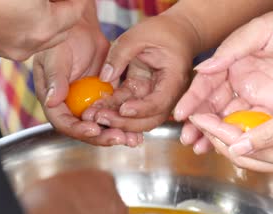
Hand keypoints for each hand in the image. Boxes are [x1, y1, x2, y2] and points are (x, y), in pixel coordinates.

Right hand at [0, 0, 88, 59]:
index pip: (75, 14)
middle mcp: (26, 46)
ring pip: (36, 41)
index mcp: (43, 28)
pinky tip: (10, 13)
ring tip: (33, 7)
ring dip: (41, 25)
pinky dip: (15, 30)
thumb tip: (69, 2)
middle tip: (58, 3)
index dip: (77, 2)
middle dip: (62, 16)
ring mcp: (3, 49)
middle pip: (60, 33)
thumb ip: (58, 1)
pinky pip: (10, 41)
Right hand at [33, 3, 141, 146]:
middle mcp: (72, 107)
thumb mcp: (55, 58)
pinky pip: (115, 112)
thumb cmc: (61, 41)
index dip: (79, 129)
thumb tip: (52, 101)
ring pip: (103, 124)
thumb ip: (55, 79)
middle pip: (86, 129)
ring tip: (133, 140)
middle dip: (103, 136)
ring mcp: (89, 104)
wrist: (80, 29)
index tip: (94, 130)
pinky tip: (138, 129)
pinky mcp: (104, 98)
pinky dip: (125, 120)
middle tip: (119, 138)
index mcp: (55, 102)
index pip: (64, 123)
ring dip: (117, 132)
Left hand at [82, 12, 198, 134]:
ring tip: (95, 116)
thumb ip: (121, 53)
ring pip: (139, 119)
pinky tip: (98, 110)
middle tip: (101, 118)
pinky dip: (115, 111)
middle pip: (150, 119)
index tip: (123, 109)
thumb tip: (105, 77)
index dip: (142, 109)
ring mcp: (156, 96)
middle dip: (126, 123)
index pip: (160, 101)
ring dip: (118, 121)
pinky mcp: (143, 94)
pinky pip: (129, 107)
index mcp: (174, 79)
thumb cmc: (164, 31)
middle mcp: (168, 94)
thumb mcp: (140, 34)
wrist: (177, 32)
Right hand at [174, 1, 272, 153]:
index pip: (208, 84)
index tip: (180, 115)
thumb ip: (230, 52)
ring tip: (200, 147)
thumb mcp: (259, 32)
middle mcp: (243, 80)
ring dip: (216, 134)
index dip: (193, 99)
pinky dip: (242, 137)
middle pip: (216, 105)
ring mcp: (260, 95)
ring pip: (232, 119)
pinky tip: (230, 146)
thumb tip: (201, 70)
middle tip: (187, 138)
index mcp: (234, 61)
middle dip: (200, 122)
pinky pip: (256, 125)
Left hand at [188, 77, 272, 176]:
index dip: (216, 132)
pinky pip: (265, 149)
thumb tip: (236, 146)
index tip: (197, 117)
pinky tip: (240, 126)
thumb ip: (268, 133)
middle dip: (218, 139)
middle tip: (199, 120)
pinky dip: (248, 138)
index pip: (241, 148)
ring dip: (231, 140)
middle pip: (243, 156)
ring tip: (213, 123)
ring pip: (252, 154)